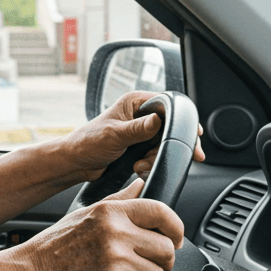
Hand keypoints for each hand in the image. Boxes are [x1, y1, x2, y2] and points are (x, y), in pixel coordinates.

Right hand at [16, 179, 183, 270]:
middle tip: (146, 264)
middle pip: (166, 249)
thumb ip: (119, 199)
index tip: (175, 238)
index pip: (161, 212)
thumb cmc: (57, 244)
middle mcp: (115, 232)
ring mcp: (114, 260)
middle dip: (160, 261)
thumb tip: (140, 184)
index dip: (176, 228)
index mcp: (111, 211)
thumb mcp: (87, 212)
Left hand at [65, 90, 205, 182]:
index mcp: (134, 102)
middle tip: (188, 156)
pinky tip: (139, 168)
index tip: (194, 134)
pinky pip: (155, 154)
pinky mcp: (138, 146)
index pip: (167, 105)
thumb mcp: (115, 135)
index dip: (182, 119)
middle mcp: (139, 114)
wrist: (76, 163)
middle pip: (169, 127)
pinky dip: (151, 163)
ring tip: (140, 165)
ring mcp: (139, 131)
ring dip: (156, 157)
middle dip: (171, 145)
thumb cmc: (88, 143)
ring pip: (163, 144)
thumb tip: (157, 120)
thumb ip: (138, 129)